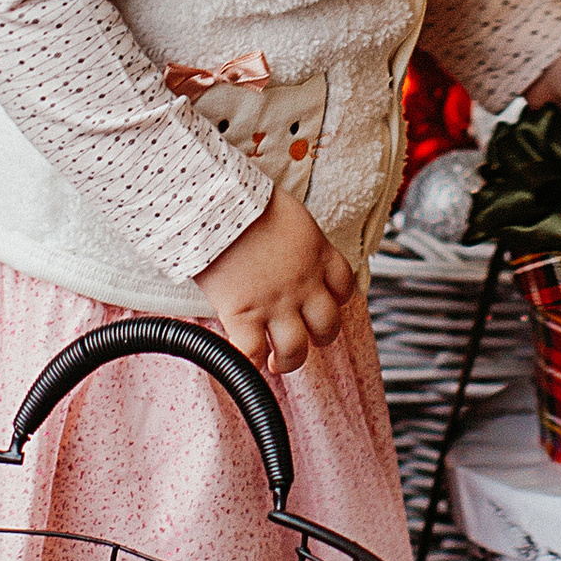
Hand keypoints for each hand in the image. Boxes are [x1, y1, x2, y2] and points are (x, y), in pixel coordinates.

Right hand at [200, 191, 356, 377]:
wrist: (216, 203)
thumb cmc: (242, 198)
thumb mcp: (286, 212)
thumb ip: (291, 236)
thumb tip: (278, 243)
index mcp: (317, 253)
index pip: (344, 287)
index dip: (336, 301)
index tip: (322, 304)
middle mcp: (303, 284)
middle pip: (328, 327)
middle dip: (318, 338)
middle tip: (303, 339)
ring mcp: (276, 303)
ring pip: (296, 350)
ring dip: (288, 361)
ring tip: (276, 362)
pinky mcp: (244, 315)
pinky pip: (252, 353)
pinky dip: (249, 362)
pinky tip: (244, 358)